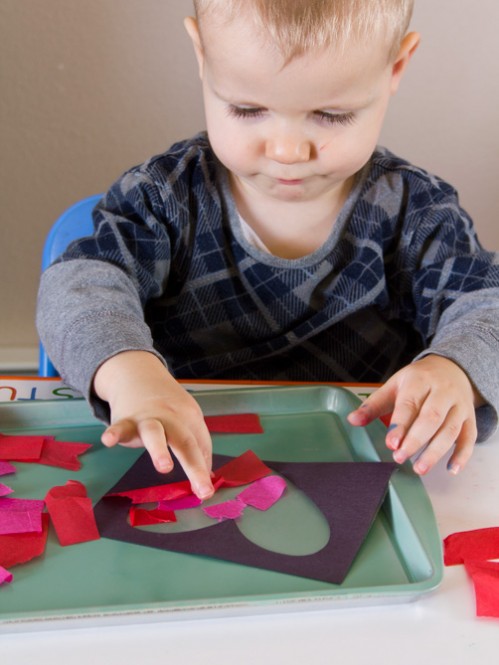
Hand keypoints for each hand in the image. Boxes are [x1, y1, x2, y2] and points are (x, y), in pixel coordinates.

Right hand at [93, 351, 213, 498]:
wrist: (137, 374)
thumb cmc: (166, 406)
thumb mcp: (187, 420)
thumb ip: (198, 447)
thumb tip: (210, 476)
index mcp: (190, 419)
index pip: (200, 445)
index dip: (204, 469)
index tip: (206, 493)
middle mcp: (172, 418)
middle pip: (185, 441)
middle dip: (194, 466)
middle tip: (203, 490)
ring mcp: (148, 418)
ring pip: (155, 433)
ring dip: (160, 450)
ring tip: (165, 468)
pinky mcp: (125, 420)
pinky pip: (120, 427)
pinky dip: (113, 433)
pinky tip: (108, 441)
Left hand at [347, 355, 482, 474]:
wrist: (451, 368)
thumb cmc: (418, 380)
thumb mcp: (394, 386)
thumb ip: (373, 405)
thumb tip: (352, 420)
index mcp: (419, 381)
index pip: (409, 404)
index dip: (400, 425)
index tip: (391, 443)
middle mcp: (442, 391)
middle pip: (431, 418)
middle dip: (415, 440)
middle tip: (400, 458)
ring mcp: (459, 405)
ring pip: (450, 430)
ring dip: (436, 451)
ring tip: (419, 468)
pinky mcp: (470, 417)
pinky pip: (469, 437)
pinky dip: (462, 455)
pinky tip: (451, 469)